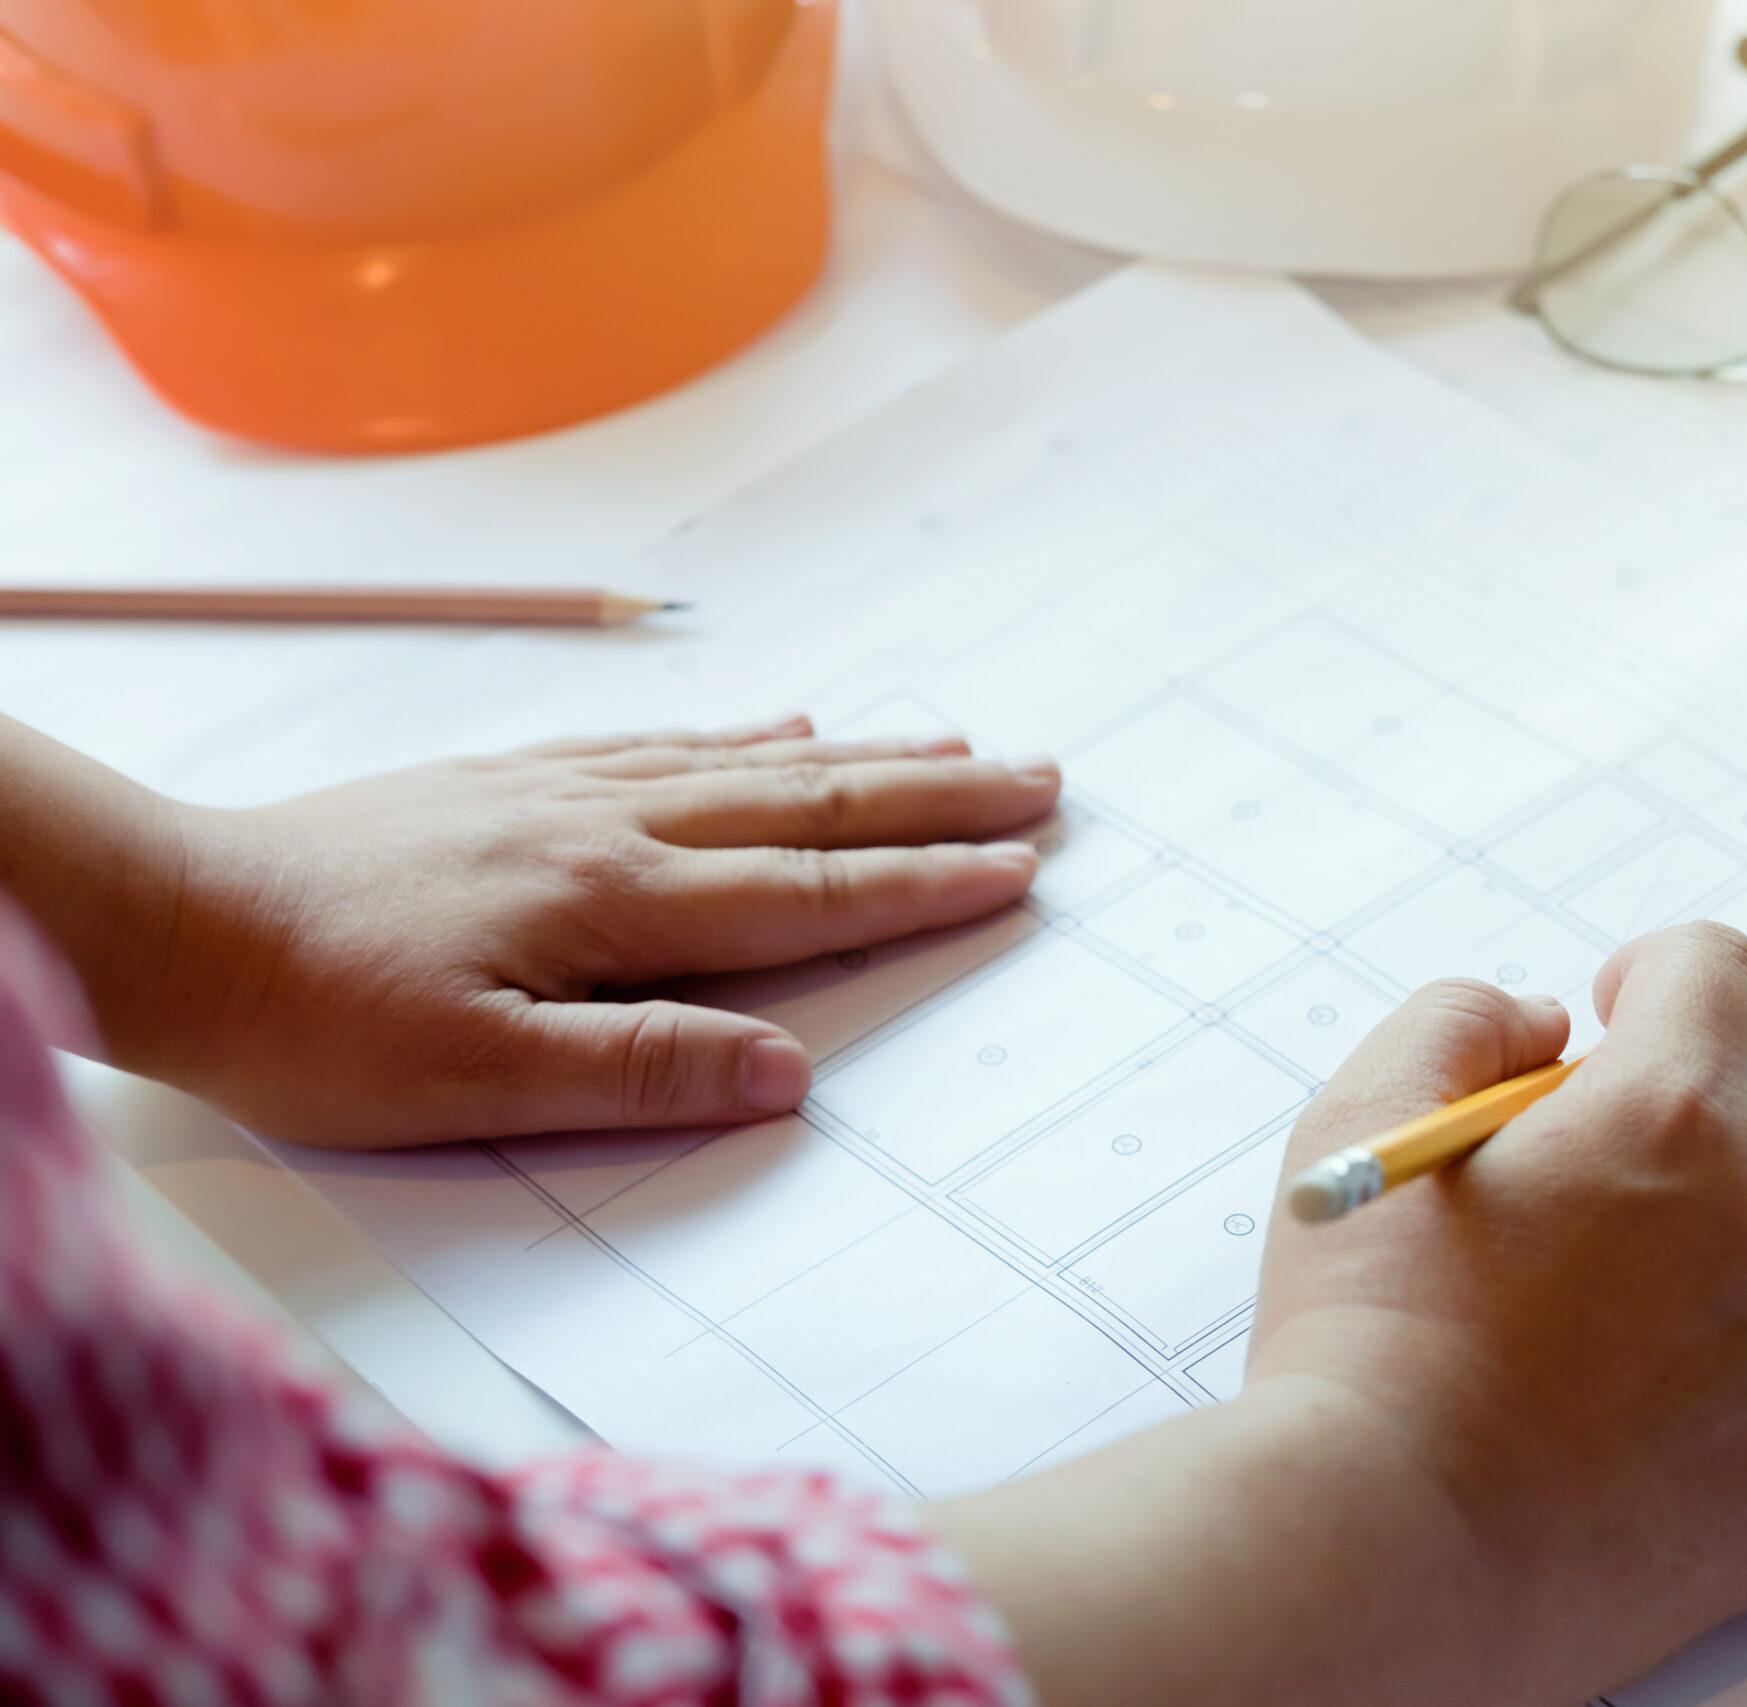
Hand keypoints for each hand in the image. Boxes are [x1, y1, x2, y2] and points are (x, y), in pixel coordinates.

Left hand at [1, 713, 1057, 1146]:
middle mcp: (604, 826)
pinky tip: (782, 724)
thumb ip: (638, 1071)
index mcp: (611, 902)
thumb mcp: (472, 1083)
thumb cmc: (310, 1018)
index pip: (804, 893)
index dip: (921, 883)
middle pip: (807, 804)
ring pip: (748, 765)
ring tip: (954, 741)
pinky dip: (741, 737)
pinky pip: (661, 744)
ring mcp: (559, 792)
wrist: (171, 917)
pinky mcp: (510, 782)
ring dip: (865, 754)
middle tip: (1040, 777)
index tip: (1019, 869)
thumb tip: (787, 1071)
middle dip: (934, 795)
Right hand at [929, 924, 1746, 1706]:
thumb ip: (1463, 1023)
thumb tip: (1544, 1028)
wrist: (1392, 1555)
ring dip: (1704, 1252)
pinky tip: (1612, 1422)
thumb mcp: (1363, 1123)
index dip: (1660, 978)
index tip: (1617, 1015)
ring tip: (1574, 1331)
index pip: (1724, 973)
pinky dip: (1721, 1381)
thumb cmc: (1364, 1344)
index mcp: (1668, 1117)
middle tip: (1584, 1186)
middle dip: (1692, 1114)